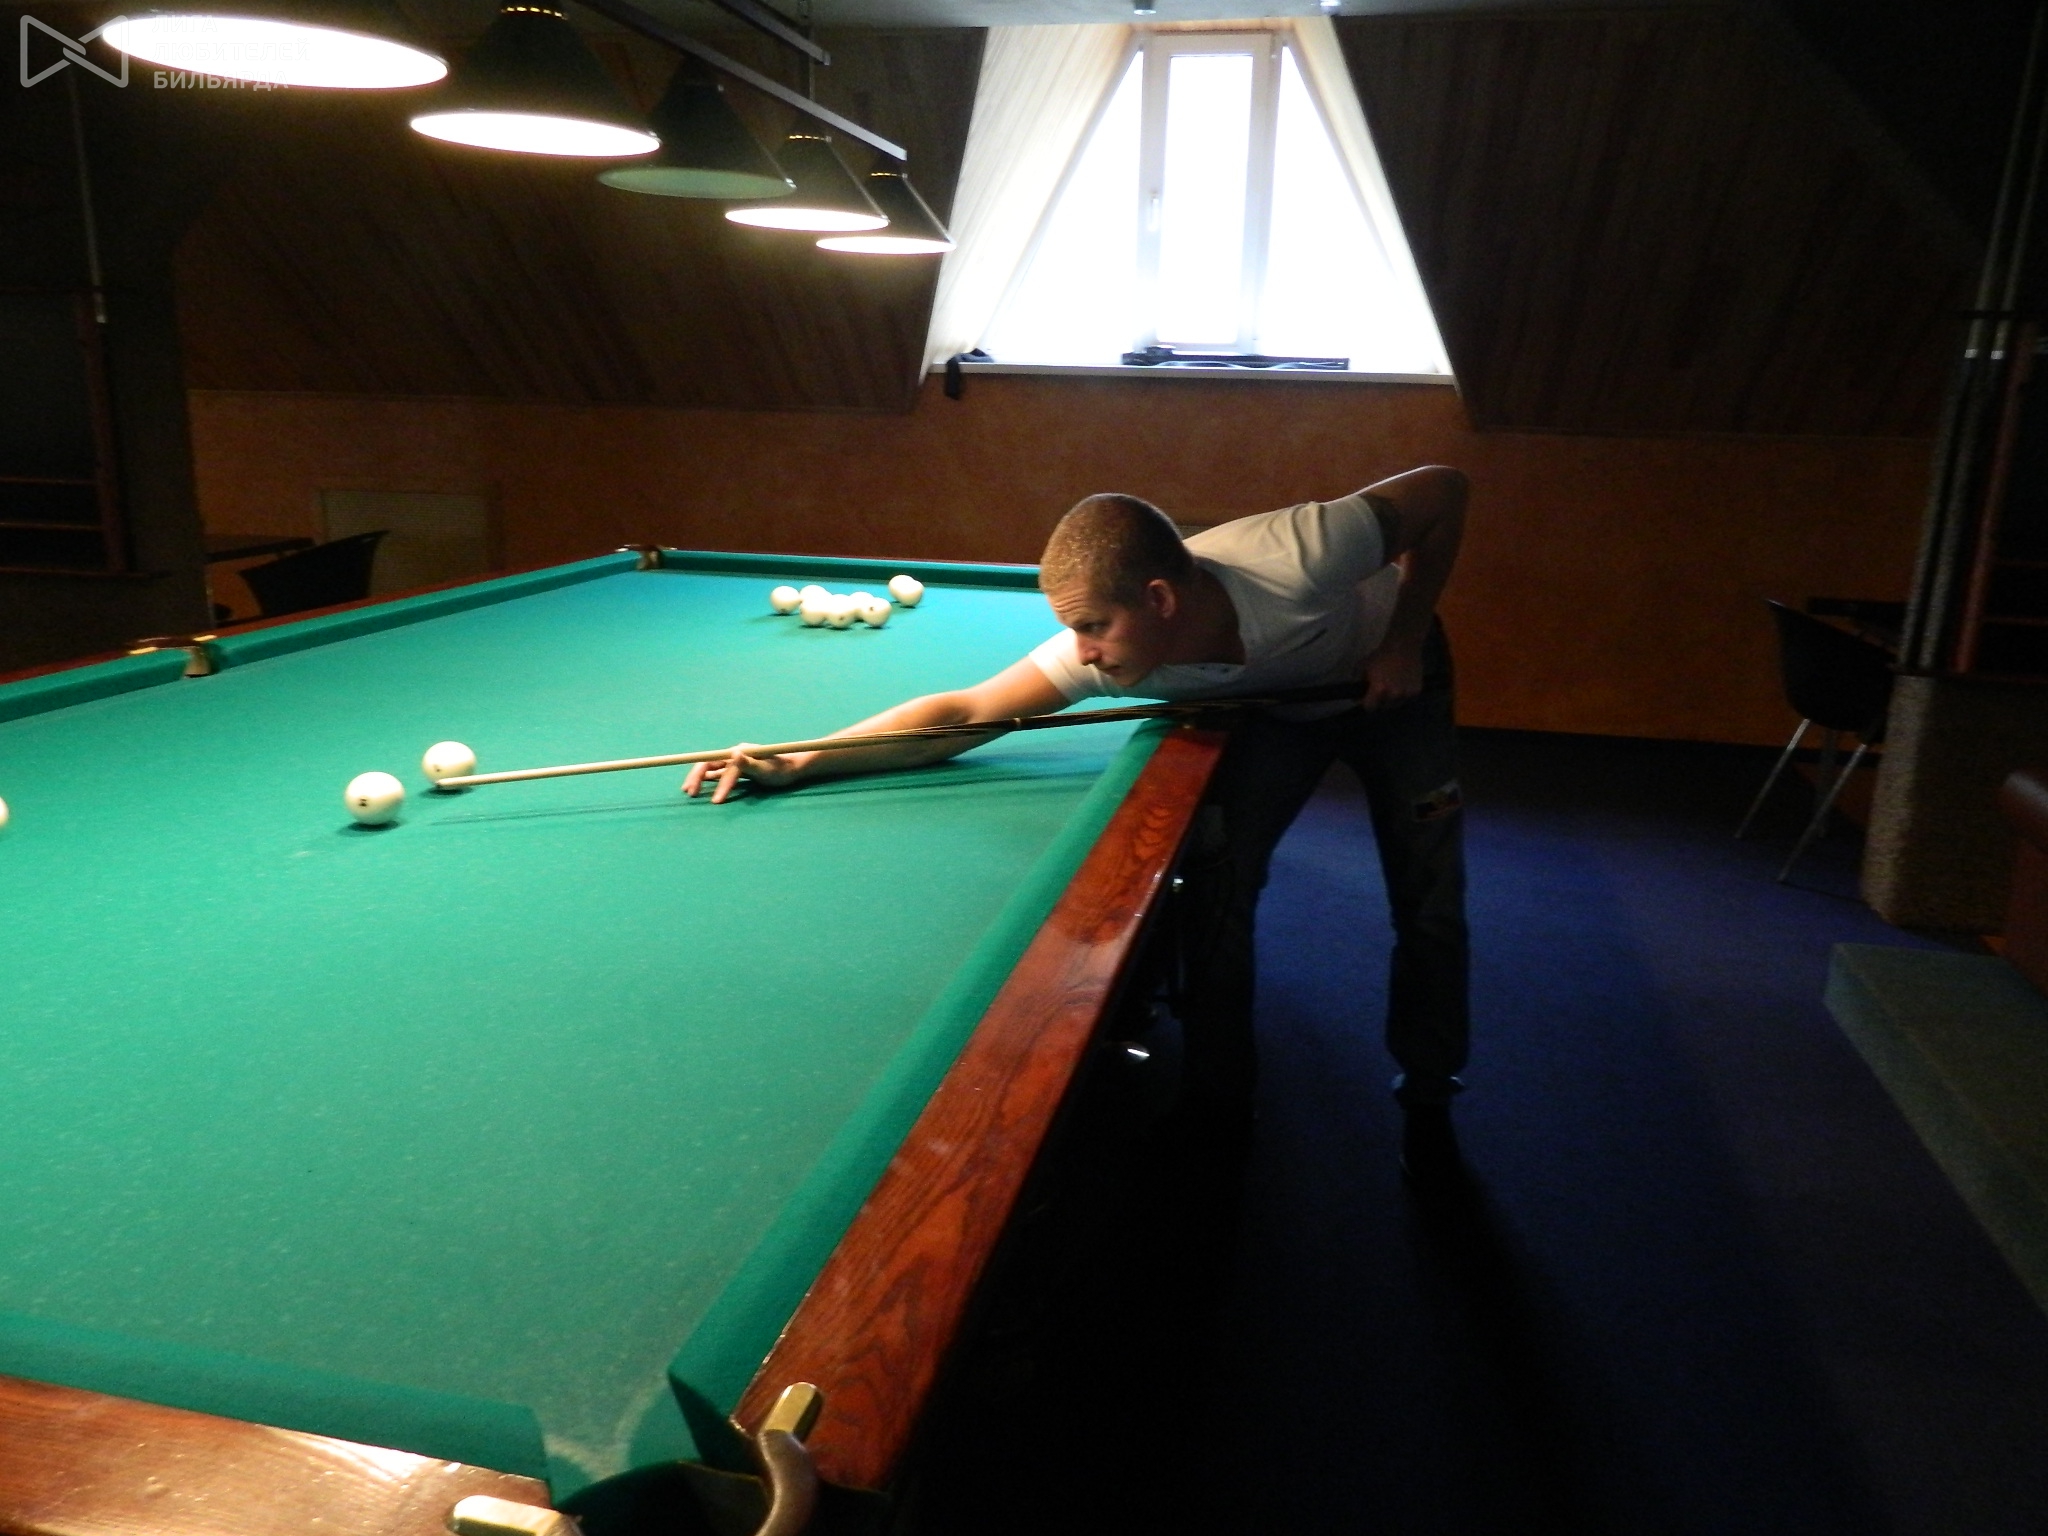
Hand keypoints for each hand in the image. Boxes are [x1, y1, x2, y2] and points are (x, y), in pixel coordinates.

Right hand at [682, 744, 806, 803]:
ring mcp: (734, 762)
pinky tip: (700, 786)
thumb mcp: (767, 768)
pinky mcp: (736, 769)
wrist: (791, 768)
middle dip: (697, 777)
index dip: (718, 784)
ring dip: (698, 778)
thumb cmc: (781, 769)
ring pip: (711, 768)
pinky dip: (708, 779)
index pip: (722, 767)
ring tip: (688, 791)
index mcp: (740, 752)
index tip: (715, 801)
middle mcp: (734, 755)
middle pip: (709, 763)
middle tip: (689, 793)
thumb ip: (750, 763)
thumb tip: (734, 754)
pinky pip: (718, 773)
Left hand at [1360, 638, 1424, 709]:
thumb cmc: (1381, 655)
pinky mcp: (1416, 691)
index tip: (1367, 698)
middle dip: (1380, 701)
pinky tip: (1402, 684)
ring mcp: (1406, 694)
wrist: (1403, 645)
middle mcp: (1393, 695)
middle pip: (1383, 707)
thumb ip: (1359, 682)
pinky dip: (1404, 694)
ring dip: (1392, 699)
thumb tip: (1356, 694)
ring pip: (1396, 704)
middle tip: (1380, 692)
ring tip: (1392, 688)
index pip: (1369, 708)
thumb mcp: (1363, 666)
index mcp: (1379, 689)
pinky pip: (1407, 698)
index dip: (1367, 703)